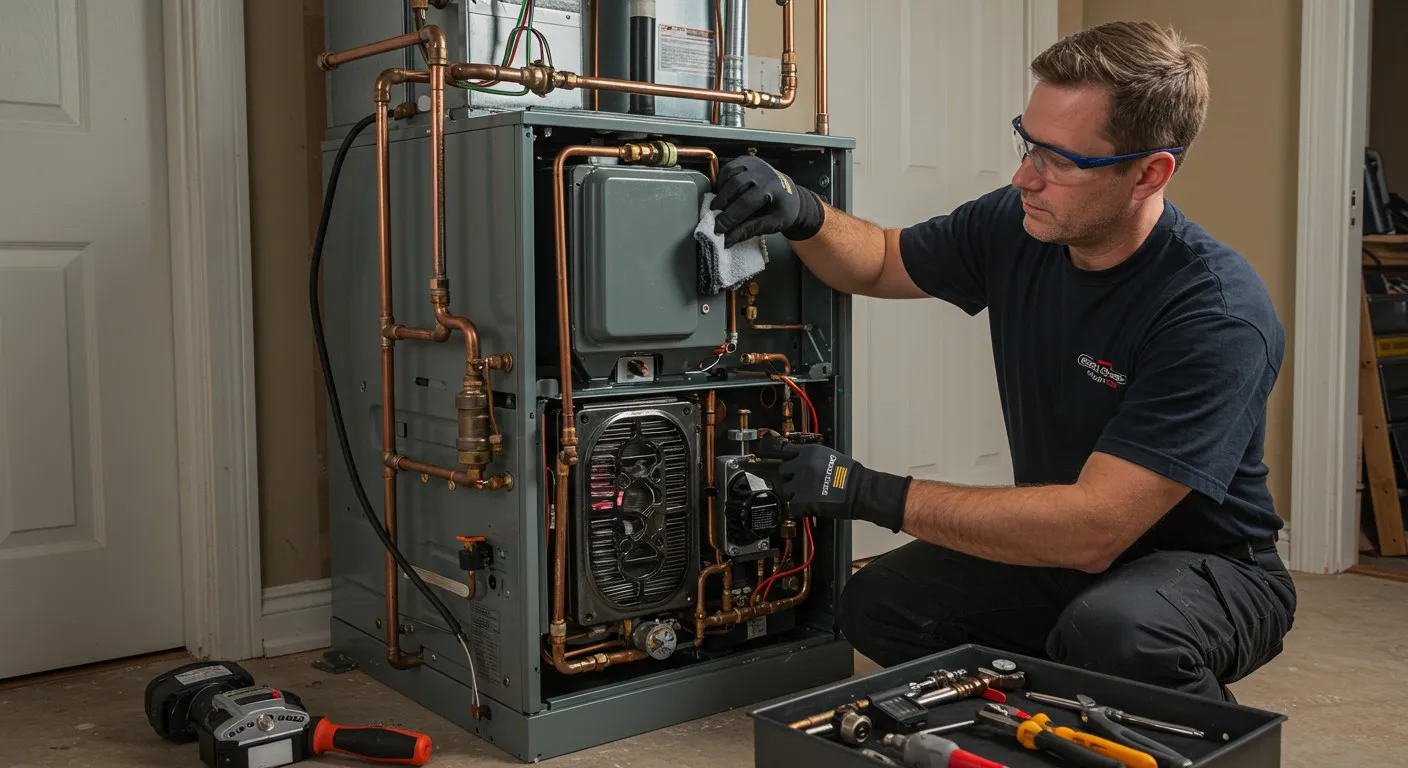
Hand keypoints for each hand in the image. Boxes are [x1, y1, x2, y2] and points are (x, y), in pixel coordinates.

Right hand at [711, 155, 825, 247]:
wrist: (792, 195)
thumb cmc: (782, 212)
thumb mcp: (772, 224)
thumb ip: (749, 230)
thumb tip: (726, 240)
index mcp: (772, 189)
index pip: (745, 203)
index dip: (730, 218)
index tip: (717, 230)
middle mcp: (762, 173)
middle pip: (735, 185)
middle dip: (722, 203)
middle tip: (713, 218)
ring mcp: (754, 164)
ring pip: (730, 173)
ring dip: (720, 190)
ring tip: (717, 206)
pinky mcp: (747, 160)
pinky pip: (729, 168)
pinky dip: (722, 180)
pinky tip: (721, 193)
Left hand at [754, 435, 911, 532]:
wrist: (860, 490)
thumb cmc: (849, 474)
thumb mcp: (827, 456)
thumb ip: (810, 457)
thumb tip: (799, 460)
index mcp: (807, 452)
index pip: (780, 449)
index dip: (769, 453)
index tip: (759, 454)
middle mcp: (800, 466)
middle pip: (781, 471)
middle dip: (787, 477)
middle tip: (798, 482)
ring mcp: (800, 484)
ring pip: (785, 490)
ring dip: (792, 494)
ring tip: (806, 495)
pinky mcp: (803, 501)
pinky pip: (792, 508)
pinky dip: (796, 510)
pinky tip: (805, 508)